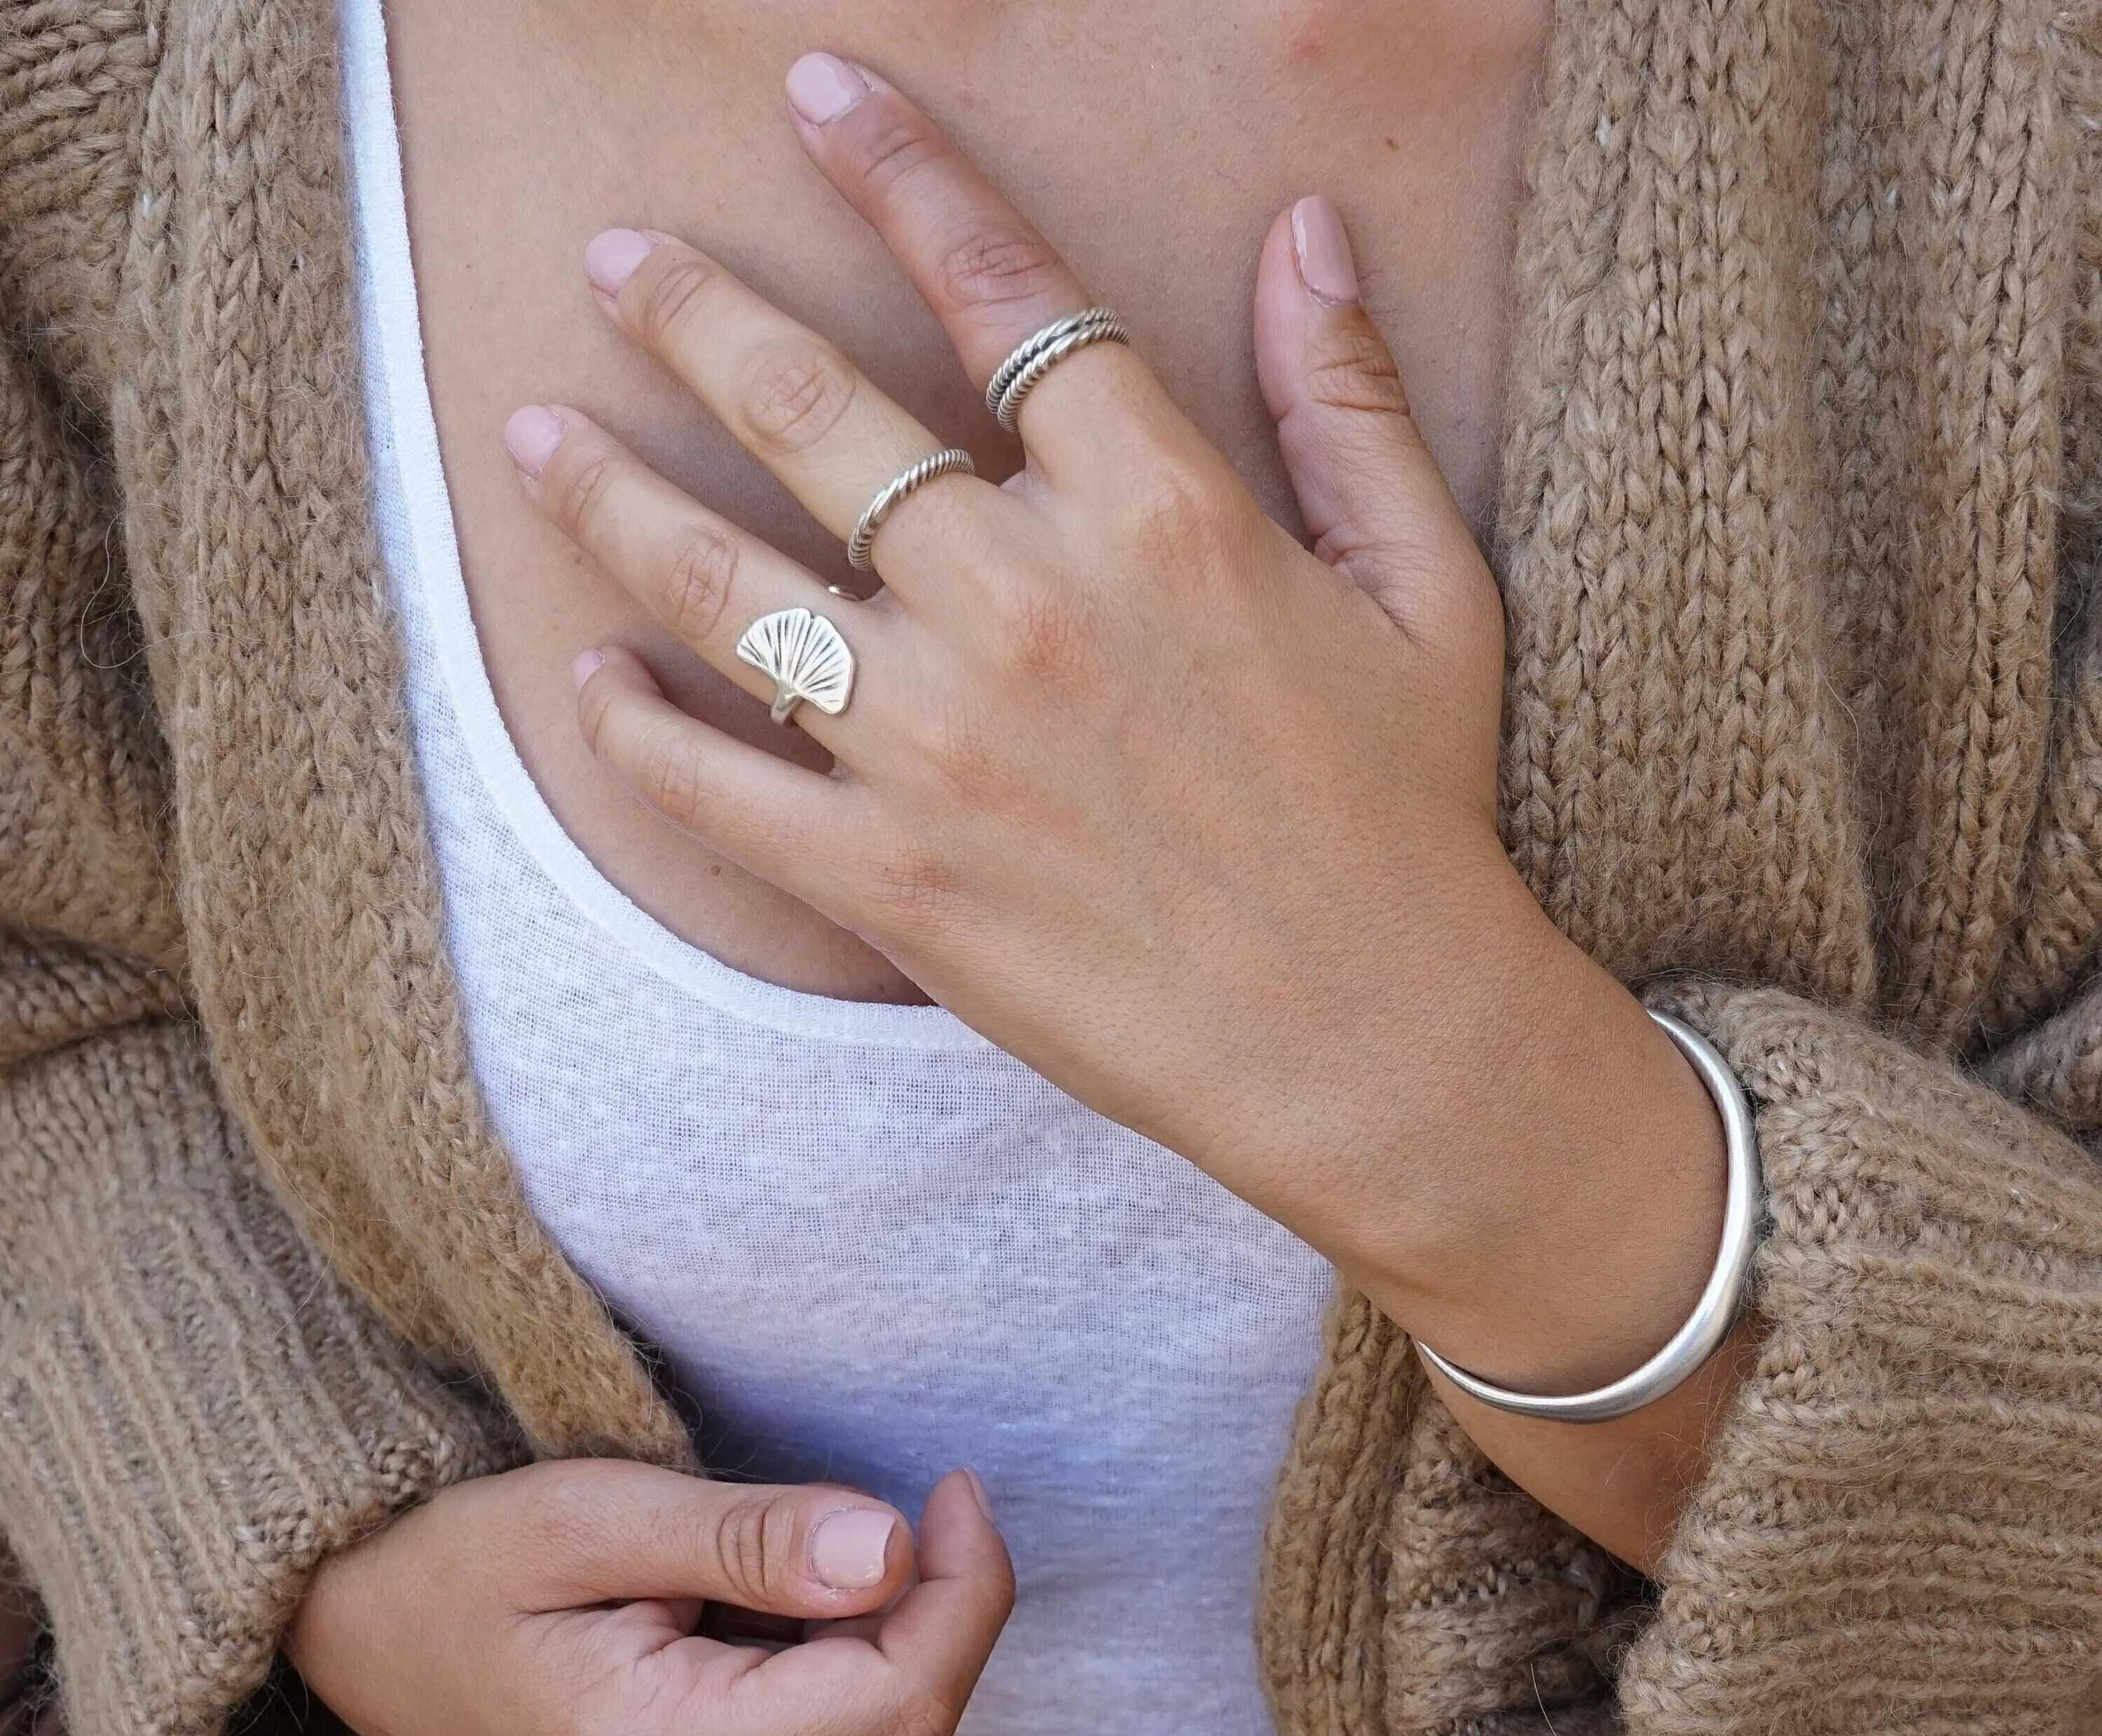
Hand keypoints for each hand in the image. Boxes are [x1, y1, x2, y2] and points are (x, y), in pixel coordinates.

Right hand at [285, 1461, 1011, 1735]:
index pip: (905, 1699)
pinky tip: (748, 1653)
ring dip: (864, 1647)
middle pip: (906, 1721)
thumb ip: (749, 1537)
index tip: (953, 1489)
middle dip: (910, 1603)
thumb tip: (894, 1549)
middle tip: (825, 1517)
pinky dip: (833, 1694)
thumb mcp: (592, 1511)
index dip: (966, 1584)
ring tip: (746, 1594)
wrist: (377, 1657)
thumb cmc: (468, 1566)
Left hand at [506, 58, 1733, 1566]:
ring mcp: (944, 746)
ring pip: (727, 584)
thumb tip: (1309, 231)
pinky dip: (638, 725)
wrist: (1373, 1044)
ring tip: (533, 431)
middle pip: (818, 412)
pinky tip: (590, 670)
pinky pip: (720, 784)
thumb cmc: (1409, 819)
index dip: (903, 176)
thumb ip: (1346, 404)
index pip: (1006, 296)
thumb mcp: (1428, 590)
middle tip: (614, 256)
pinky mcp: (894, 880)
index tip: (817, 96)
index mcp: (1164, 515)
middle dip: (697, 312)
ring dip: (611, 493)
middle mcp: (1027, 604)